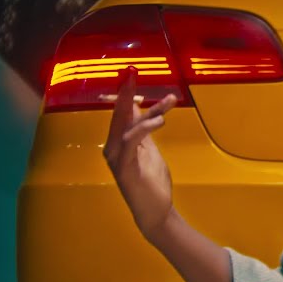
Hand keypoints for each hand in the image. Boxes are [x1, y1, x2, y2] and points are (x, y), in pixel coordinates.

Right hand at [102, 66, 179, 240]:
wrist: (154, 211)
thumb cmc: (151, 181)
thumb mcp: (149, 149)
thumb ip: (143, 130)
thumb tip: (140, 108)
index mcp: (118, 142)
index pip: (120, 112)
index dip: (125, 92)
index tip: (132, 73)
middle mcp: (112, 147)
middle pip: (117, 114)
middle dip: (124, 91)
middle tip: (131, 71)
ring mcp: (116, 158)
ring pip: (126, 126)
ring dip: (148, 110)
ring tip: (170, 101)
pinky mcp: (124, 168)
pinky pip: (131, 142)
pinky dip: (143, 128)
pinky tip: (159, 120)